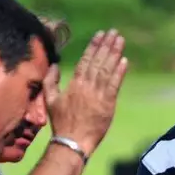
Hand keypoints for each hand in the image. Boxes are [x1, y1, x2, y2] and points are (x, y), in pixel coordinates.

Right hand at [43, 30, 128, 154]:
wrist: (72, 142)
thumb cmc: (61, 123)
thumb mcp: (50, 100)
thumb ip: (51, 81)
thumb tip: (54, 65)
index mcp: (74, 84)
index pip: (86, 61)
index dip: (94, 47)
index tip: (100, 35)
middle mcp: (87, 87)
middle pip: (98, 62)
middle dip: (106, 46)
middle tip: (114, 32)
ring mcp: (98, 95)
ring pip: (107, 70)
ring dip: (114, 54)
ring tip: (120, 41)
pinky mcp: (108, 105)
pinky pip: (115, 85)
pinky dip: (119, 72)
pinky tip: (124, 61)